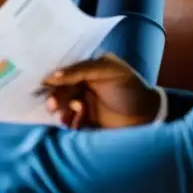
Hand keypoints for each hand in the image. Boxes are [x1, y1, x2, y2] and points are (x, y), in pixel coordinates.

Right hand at [40, 53, 161, 129]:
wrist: (149, 117)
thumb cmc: (131, 88)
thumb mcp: (109, 71)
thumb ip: (81, 70)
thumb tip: (53, 76)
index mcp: (87, 69)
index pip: (64, 71)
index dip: (52, 78)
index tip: (43, 85)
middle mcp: (82, 85)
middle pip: (60, 90)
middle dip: (54, 97)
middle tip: (53, 105)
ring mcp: (83, 104)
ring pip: (62, 107)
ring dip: (61, 111)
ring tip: (65, 115)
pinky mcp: (86, 123)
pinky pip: (70, 123)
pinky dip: (70, 123)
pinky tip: (76, 122)